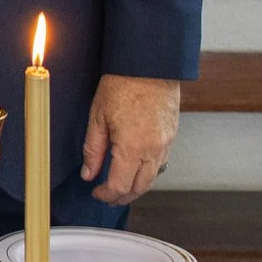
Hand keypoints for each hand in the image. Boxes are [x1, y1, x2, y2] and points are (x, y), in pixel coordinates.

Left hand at [80, 75, 180, 205]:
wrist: (149, 64)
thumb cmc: (123, 84)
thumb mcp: (98, 117)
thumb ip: (93, 150)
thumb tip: (89, 173)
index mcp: (133, 147)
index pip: (120, 186)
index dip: (106, 194)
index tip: (97, 192)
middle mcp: (153, 150)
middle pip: (139, 188)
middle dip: (122, 197)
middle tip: (108, 196)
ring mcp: (166, 143)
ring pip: (153, 178)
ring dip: (136, 186)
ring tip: (121, 185)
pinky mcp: (172, 135)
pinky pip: (161, 162)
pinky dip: (148, 171)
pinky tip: (136, 167)